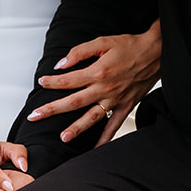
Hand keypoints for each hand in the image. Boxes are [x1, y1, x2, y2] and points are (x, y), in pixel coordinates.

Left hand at [28, 21, 161, 145]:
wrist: (155, 53)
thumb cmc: (129, 46)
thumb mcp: (103, 41)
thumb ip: (80, 52)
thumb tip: (61, 64)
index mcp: (98, 71)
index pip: (68, 80)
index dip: (52, 82)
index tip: (41, 83)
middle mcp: (105, 88)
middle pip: (74, 102)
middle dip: (52, 110)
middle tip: (35, 116)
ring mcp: (115, 100)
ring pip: (92, 117)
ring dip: (76, 128)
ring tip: (62, 137)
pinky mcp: (126, 106)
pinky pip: (114, 126)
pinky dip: (105, 138)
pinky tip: (95, 148)